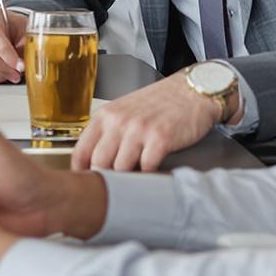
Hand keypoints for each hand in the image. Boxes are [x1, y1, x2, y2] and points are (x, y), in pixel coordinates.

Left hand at [71, 73, 224, 172]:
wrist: (194, 90)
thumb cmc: (161, 102)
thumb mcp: (125, 110)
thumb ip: (109, 131)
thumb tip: (95, 160)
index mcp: (106, 115)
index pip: (81, 150)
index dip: (81, 171)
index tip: (87, 180)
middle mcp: (119, 121)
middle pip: (99, 163)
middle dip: (105, 178)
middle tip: (114, 185)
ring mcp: (139, 130)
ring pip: (121, 168)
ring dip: (129, 178)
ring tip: (135, 178)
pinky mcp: (160, 139)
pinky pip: (146, 168)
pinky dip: (149, 174)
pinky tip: (153, 171)